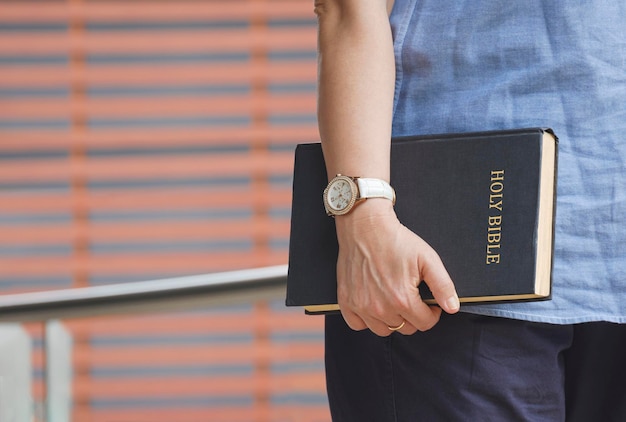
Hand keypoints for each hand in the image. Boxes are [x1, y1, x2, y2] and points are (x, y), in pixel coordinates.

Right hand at [334, 200, 459, 335]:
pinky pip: (357, 325)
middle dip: (413, 316)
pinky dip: (366, 320)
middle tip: (411, 296)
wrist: (365, 226)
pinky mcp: (346, 301)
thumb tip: (452, 308)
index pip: (425, 323)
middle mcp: (380, 308)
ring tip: (393, 300)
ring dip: (391, 319)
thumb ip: (443, 285)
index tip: (429, 302)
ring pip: (383, 330)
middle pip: (405, 328)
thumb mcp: (427, 259)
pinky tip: (373, 304)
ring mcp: (360, 306)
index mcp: (402, 299)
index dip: (432, 313)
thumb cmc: (396, 240)